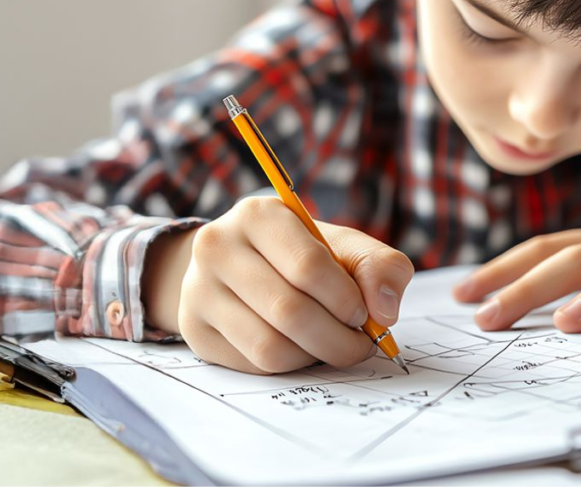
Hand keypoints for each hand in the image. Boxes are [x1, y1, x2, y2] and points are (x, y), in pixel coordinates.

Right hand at [142, 197, 413, 373]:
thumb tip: (385, 311)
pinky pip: (253, 365)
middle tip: (360, 344)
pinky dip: (289, 365)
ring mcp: (199, 291)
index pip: (309, 267)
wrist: (237, 265)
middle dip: (339, 339)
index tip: (365, 314)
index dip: (347, 299)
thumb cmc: (301, 254)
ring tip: (332, 344)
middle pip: (289, 312)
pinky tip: (300, 348)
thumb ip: (379, 267)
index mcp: (258, 215)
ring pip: (270, 347)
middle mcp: (217, 248)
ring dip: (315, 355)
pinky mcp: (195, 331)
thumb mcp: (342, 246)